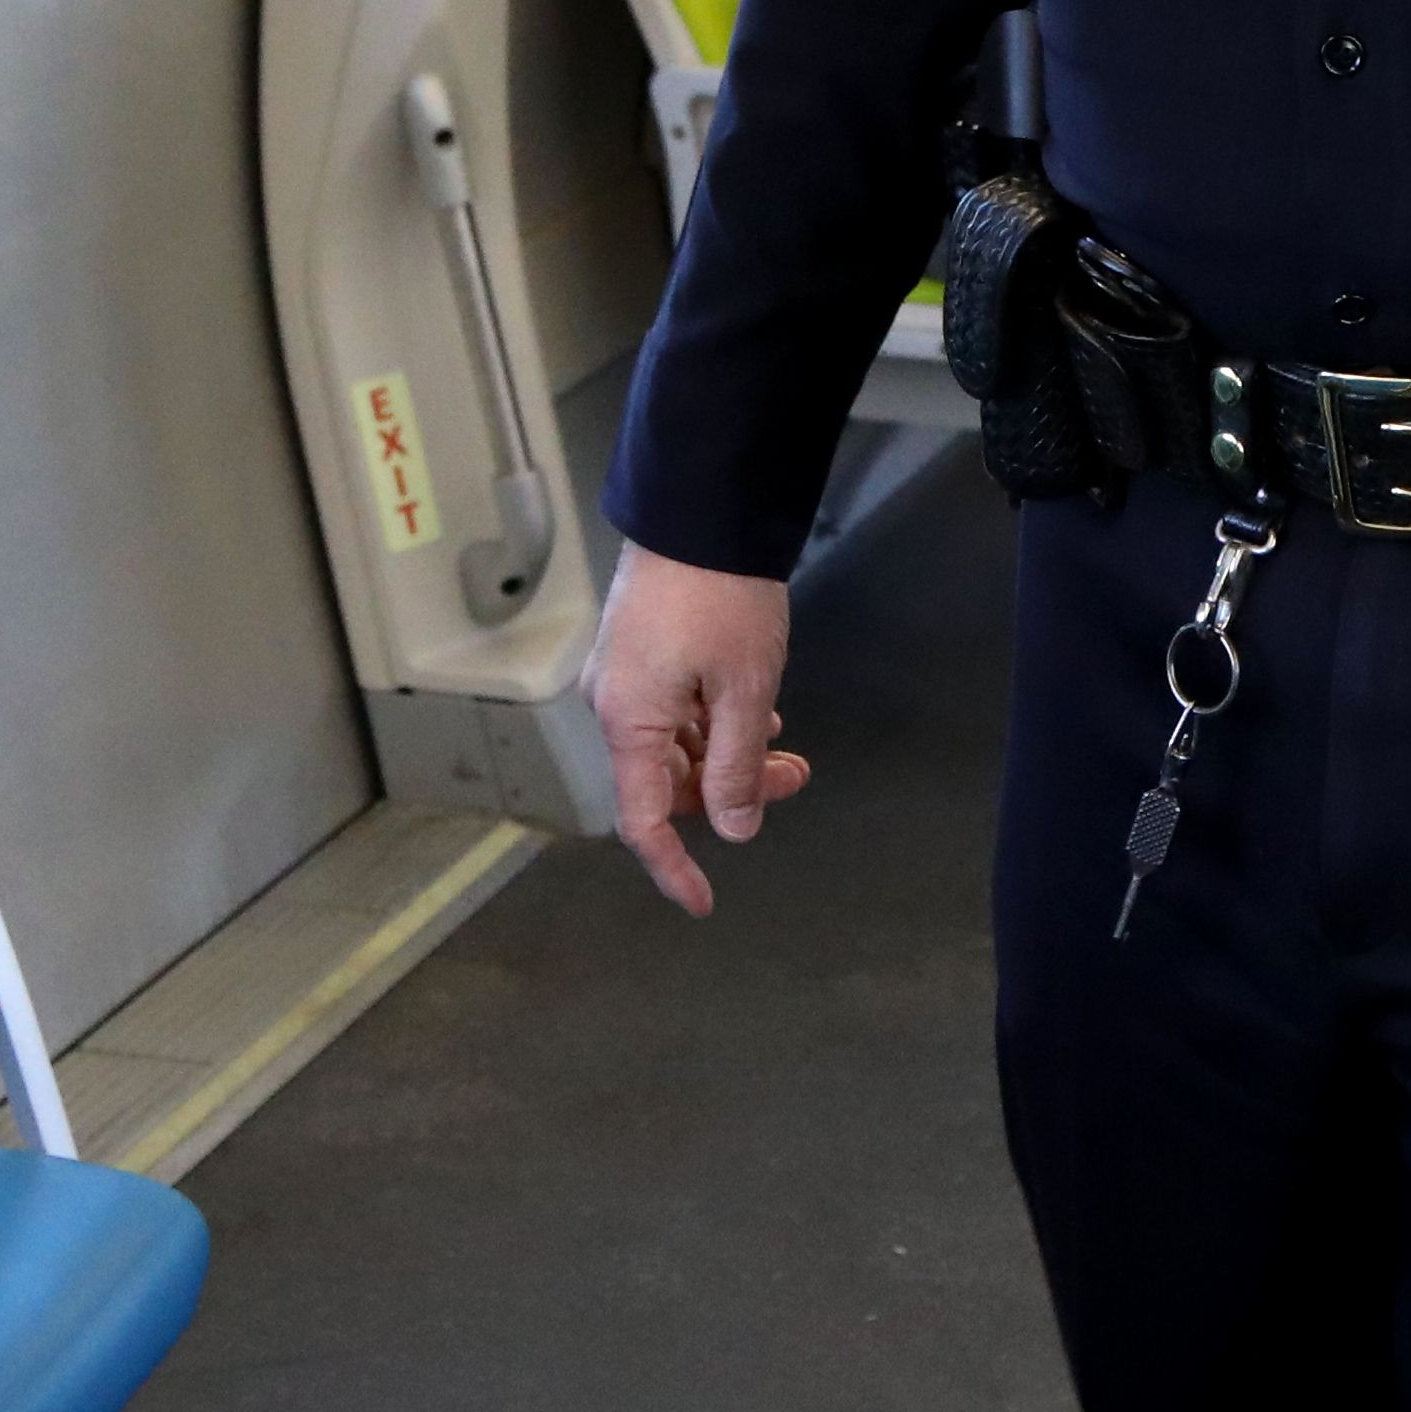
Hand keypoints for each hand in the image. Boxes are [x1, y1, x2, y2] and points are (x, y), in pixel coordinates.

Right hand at [585, 545, 812, 916]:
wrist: (702, 508)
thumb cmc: (724, 598)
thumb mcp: (745, 690)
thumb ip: (737, 766)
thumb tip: (731, 830)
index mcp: (629, 721)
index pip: (644, 821)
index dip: (673, 868)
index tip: (704, 902)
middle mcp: (614, 704)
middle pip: (666, 782)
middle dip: (729, 794)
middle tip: (796, 778)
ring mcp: (624, 675)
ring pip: (676, 746)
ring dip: (730, 755)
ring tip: (788, 745)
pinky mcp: (640, 649)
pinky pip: (674, 711)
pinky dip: (715, 724)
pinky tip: (758, 713)